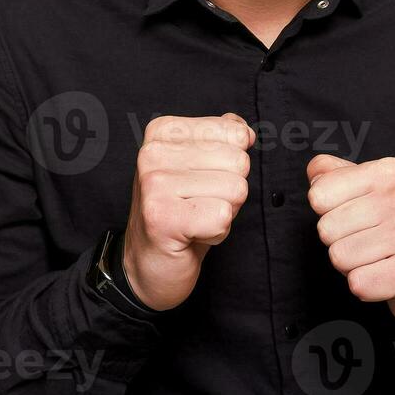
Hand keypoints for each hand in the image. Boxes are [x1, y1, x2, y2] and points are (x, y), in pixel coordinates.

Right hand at [122, 112, 253, 310]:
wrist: (149, 264)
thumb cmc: (182, 212)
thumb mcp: (202, 166)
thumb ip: (223, 139)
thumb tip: (245, 130)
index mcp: (164, 132)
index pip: (236, 133)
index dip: (231, 165)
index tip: (202, 181)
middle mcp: (153, 152)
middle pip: (239, 162)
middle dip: (230, 190)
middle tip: (200, 204)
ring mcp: (154, 184)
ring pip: (236, 189)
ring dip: (224, 212)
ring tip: (195, 218)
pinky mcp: (161, 217)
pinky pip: (223, 216)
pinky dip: (217, 232)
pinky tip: (192, 234)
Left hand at [306, 154, 394, 330]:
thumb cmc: (393, 228)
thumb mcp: (367, 191)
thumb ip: (334, 175)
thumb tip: (314, 172)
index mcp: (388, 172)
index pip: (319, 194)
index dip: (328, 213)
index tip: (354, 217)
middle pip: (326, 229)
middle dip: (339, 242)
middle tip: (367, 242)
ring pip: (339, 257)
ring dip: (352, 266)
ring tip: (377, 258)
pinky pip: (358, 283)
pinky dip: (366, 287)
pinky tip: (385, 275)